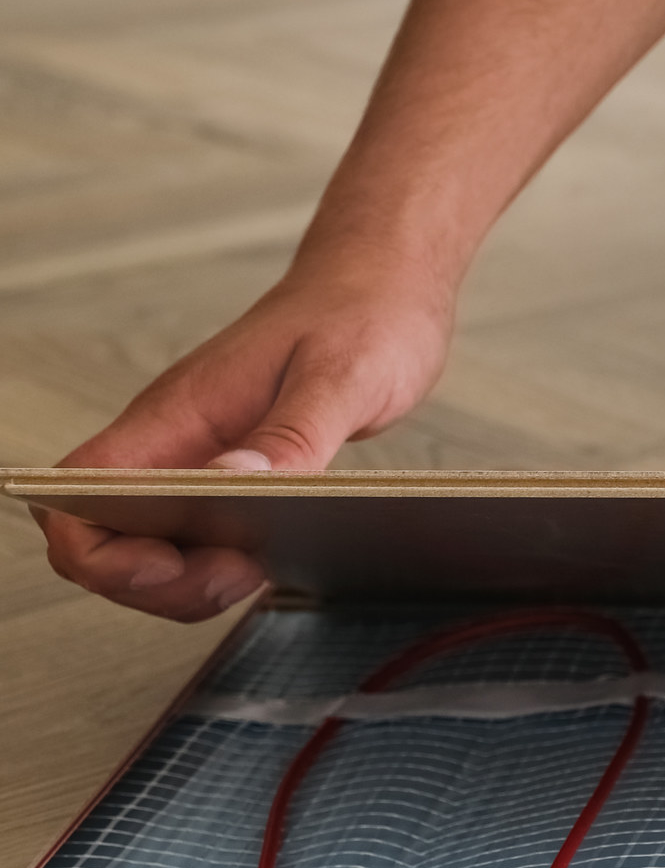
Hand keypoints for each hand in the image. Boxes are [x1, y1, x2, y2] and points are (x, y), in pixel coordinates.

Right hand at [36, 263, 454, 618]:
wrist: (384, 286)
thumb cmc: (362, 316)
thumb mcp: (344, 377)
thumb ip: (292, 434)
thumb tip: (235, 484)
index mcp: (177, 413)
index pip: (77, 491)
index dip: (101, 548)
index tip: (169, 562)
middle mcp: (175, 441)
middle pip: (107, 537)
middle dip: (158, 582)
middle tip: (239, 575)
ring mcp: (202, 459)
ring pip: (152, 545)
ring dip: (194, 579)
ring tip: (259, 568)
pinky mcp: (238, 472)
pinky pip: (203, 535)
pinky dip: (226, 562)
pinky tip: (273, 555)